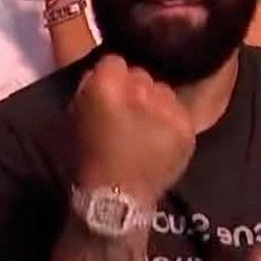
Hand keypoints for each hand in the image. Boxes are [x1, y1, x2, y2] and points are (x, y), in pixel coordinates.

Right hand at [72, 55, 194, 207]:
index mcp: (105, 85)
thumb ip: (88, 89)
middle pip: (141, 74)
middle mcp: (140, 89)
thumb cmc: (86, 160)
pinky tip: (160, 140)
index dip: (109, 78)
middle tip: (127, 112)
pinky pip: (179, 110)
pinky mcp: (186, 125)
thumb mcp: (73, 118)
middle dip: (134, 89)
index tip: (107, 93)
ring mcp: (167, 107)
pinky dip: (170, 122)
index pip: (113, 61)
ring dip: (154, 103)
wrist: (116, 200)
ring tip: (146, 127)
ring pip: (163, 90)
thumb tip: (101, 75)